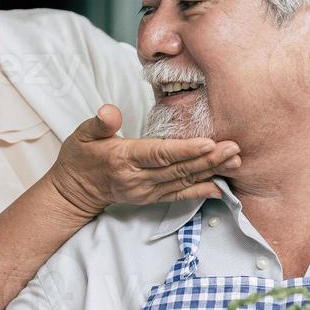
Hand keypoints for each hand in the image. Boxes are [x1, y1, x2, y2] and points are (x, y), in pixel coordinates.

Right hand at [46, 105, 240, 216]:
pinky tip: (221, 187)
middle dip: (209, 159)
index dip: (185, 150)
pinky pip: (180, 195)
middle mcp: (138, 179)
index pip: (159, 154)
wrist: (74, 191)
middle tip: (234, 148)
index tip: (209, 143)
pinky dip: (201, 191)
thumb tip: (109, 112)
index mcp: (124, 159)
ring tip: (235, 161)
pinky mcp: (152, 198)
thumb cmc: (80, 158)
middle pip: (178, 169)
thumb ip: (99, 123)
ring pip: (184, 181)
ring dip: (211, 171)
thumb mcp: (82, 135)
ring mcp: (147, 191)